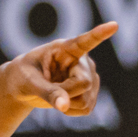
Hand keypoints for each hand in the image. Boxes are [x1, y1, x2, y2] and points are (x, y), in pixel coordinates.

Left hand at [3, 22, 117, 115]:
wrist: (25, 87)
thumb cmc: (23, 76)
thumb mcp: (30, 82)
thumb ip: (47, 92)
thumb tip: (65, 106)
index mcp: (65, 48)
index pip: (84, 41)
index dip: (99, 34)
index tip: (113, 25)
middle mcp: (82, 61)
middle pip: (84, 83)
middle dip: (64, 93)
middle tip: (47, 90)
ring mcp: (90, 76)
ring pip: (86, 100)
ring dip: (66, 104)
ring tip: (54, 94)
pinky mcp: (91, 91)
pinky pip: (86, 109)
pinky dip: (70, 111)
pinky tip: (62, 102)